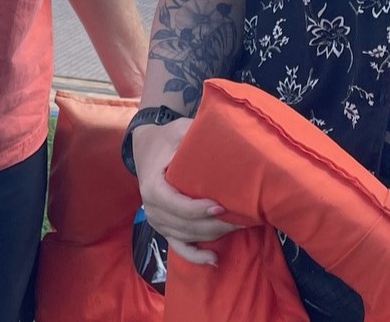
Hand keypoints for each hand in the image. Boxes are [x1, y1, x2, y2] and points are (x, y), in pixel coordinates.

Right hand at [131, 116, 236, 266]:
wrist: (147, 147)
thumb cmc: (166, 138)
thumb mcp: (178, 131)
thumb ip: (193, 134)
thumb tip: (223, 133)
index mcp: (152, 186)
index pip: (175, 205)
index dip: (197, 210)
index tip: (220, 207)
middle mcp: (152, 208)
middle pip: (185, 224)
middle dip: (214, 224)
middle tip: (242, 217)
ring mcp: (158, 221)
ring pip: (187, 236)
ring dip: (213, 235)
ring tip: (239, 227)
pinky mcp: (165, 228)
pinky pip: (180, 247)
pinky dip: (196, 256)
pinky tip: (214, 260)